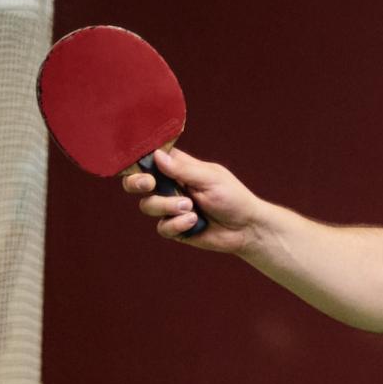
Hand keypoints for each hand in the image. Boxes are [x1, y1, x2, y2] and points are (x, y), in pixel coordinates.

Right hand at [122, 147, 261, 254]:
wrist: (246, 228)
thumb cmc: (233, 197)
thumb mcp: (210, 178)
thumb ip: (182, 169)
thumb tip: (156, 155)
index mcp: (180, 168)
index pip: (152, 159)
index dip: (141, 160)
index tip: (141, 163)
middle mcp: (171, 186)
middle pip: (138, 182)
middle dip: (136, 182)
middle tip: (148, 184)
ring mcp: (171, 208)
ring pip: (148, 205)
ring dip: (167, 206)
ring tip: (190, 207)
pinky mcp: (175, 228)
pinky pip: (162, 227)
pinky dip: (177, 224)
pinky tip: (194, 221)